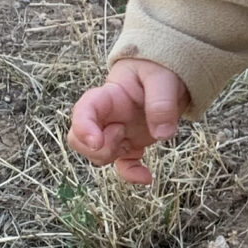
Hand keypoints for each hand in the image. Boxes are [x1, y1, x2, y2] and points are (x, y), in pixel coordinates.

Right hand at [68, 59, 189, 185]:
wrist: (168, 74)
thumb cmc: (159, 70)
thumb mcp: (163, 78)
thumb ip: (161, 102)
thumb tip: (161, 135)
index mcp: (109, 96)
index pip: (83, 110)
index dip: (83, 128)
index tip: (96, 142)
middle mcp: (106, 116)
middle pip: (79, 140)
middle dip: (98, 148)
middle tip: (123, 133)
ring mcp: (117, 132)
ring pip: (97, 156)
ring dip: (115, 156)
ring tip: (138, 138)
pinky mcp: (131, 144)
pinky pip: (123, 166)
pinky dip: (132, 175)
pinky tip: (147, 177)